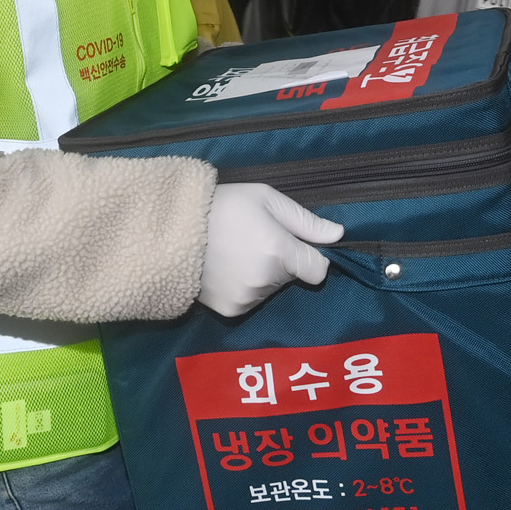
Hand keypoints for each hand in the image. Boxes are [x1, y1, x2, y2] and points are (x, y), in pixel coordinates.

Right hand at [199, 182, 344, 317]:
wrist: (172, 229)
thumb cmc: (224, 206)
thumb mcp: (266, 199)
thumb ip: (305, 221)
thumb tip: (338, 235)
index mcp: (279, 251)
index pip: (318, 269)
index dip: (311, 256)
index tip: (293, 244)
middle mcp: (267, 280)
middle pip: (292, 277)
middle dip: (282, 262)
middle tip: (254, 241)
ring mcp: (248, 298)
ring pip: (271, 290)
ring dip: (263, 276)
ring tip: (236, 254)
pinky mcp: (231, 311)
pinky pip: (251, 301)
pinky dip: (245, 288)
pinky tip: (226, 270)